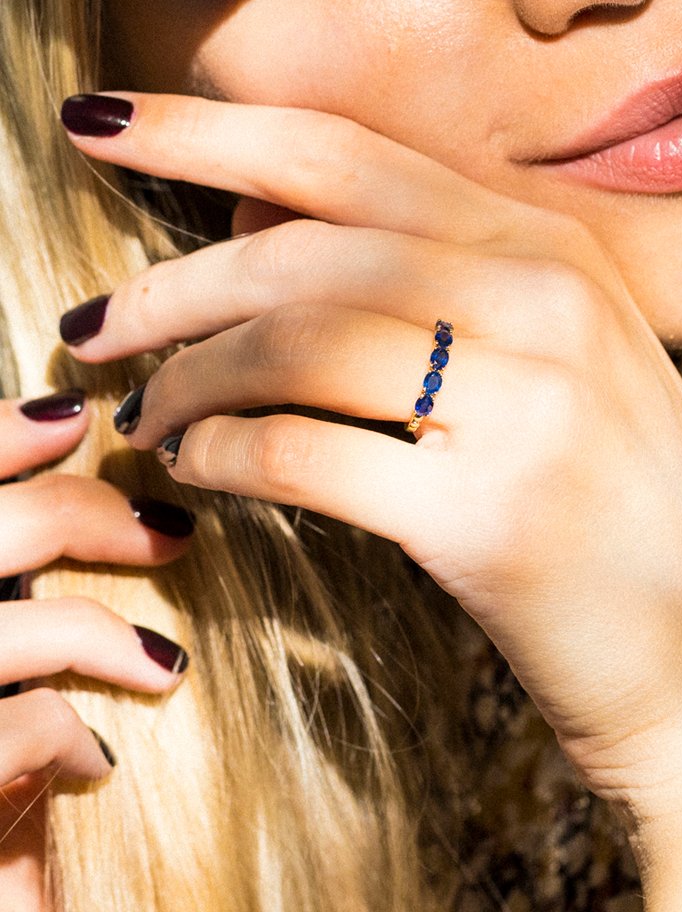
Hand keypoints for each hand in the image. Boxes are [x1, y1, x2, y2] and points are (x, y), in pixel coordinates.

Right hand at [0, 386, 192, 845]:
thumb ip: (1, 564)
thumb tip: (56, 445)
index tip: (71, 417)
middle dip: (85, 516)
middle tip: (173, 533)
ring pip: (6, 634)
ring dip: (103, 639)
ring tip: (166, 664)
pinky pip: (15, 732)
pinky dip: (65, 736)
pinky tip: (93, 756)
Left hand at [61, 92, 681, 839]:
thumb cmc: (615, 503)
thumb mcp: (548, 356)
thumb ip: (425, 277)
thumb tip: (256, 223)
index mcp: (546, 245)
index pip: (344, 154)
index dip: (207, 130)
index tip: (102, 124)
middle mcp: (541, 297)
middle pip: (300, 247)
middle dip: (169, 282)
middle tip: (89, 325)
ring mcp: (525, 402)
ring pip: (292, 344)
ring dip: (187, 379)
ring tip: (142, 415)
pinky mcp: (494, 516)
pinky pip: (308, 456)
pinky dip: (225, 457)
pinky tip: (196, 473)